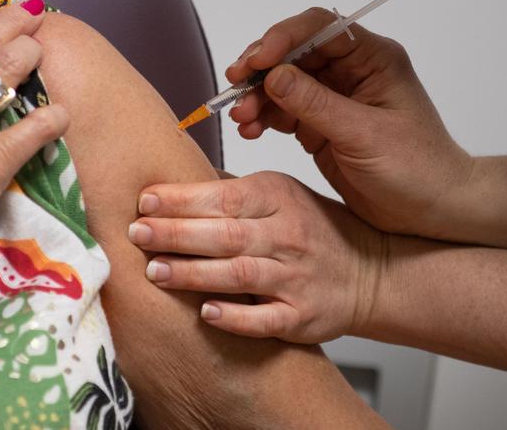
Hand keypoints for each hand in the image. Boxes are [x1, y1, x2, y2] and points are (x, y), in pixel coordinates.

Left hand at [129, 171, 386, 342]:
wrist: (369, 270)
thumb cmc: (317, 229)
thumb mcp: (283, 194)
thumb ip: (235, 190)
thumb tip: (176, 186)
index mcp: (280, 199)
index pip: (225, 196)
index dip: (182, 199)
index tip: (145, 200)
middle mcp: (288, 236)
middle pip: (226, 235)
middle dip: (176, 234)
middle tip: (136, 234)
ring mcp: (296, 278)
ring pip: (239, 276)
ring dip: (193, 274)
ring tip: (155, 272)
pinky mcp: (302, 316)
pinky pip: (265, 319)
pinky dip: (235, 318)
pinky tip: (206, 313)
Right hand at [227, 7, 471, 236]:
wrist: (429, 209)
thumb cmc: (415, 168)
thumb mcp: (364, 135)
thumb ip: (316, 105)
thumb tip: (273, 76)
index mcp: (373, 59)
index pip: (322, 29)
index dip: (284, 37)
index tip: (257, 60)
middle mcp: (351, 73)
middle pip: (295, 54)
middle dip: (262, 68)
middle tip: (235, 85)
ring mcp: (333, 99)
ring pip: (284, 84)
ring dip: (257, 97)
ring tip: (240, 118)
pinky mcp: (320, 126)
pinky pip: (284, 112)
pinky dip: (264, 118)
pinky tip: (250, 130)